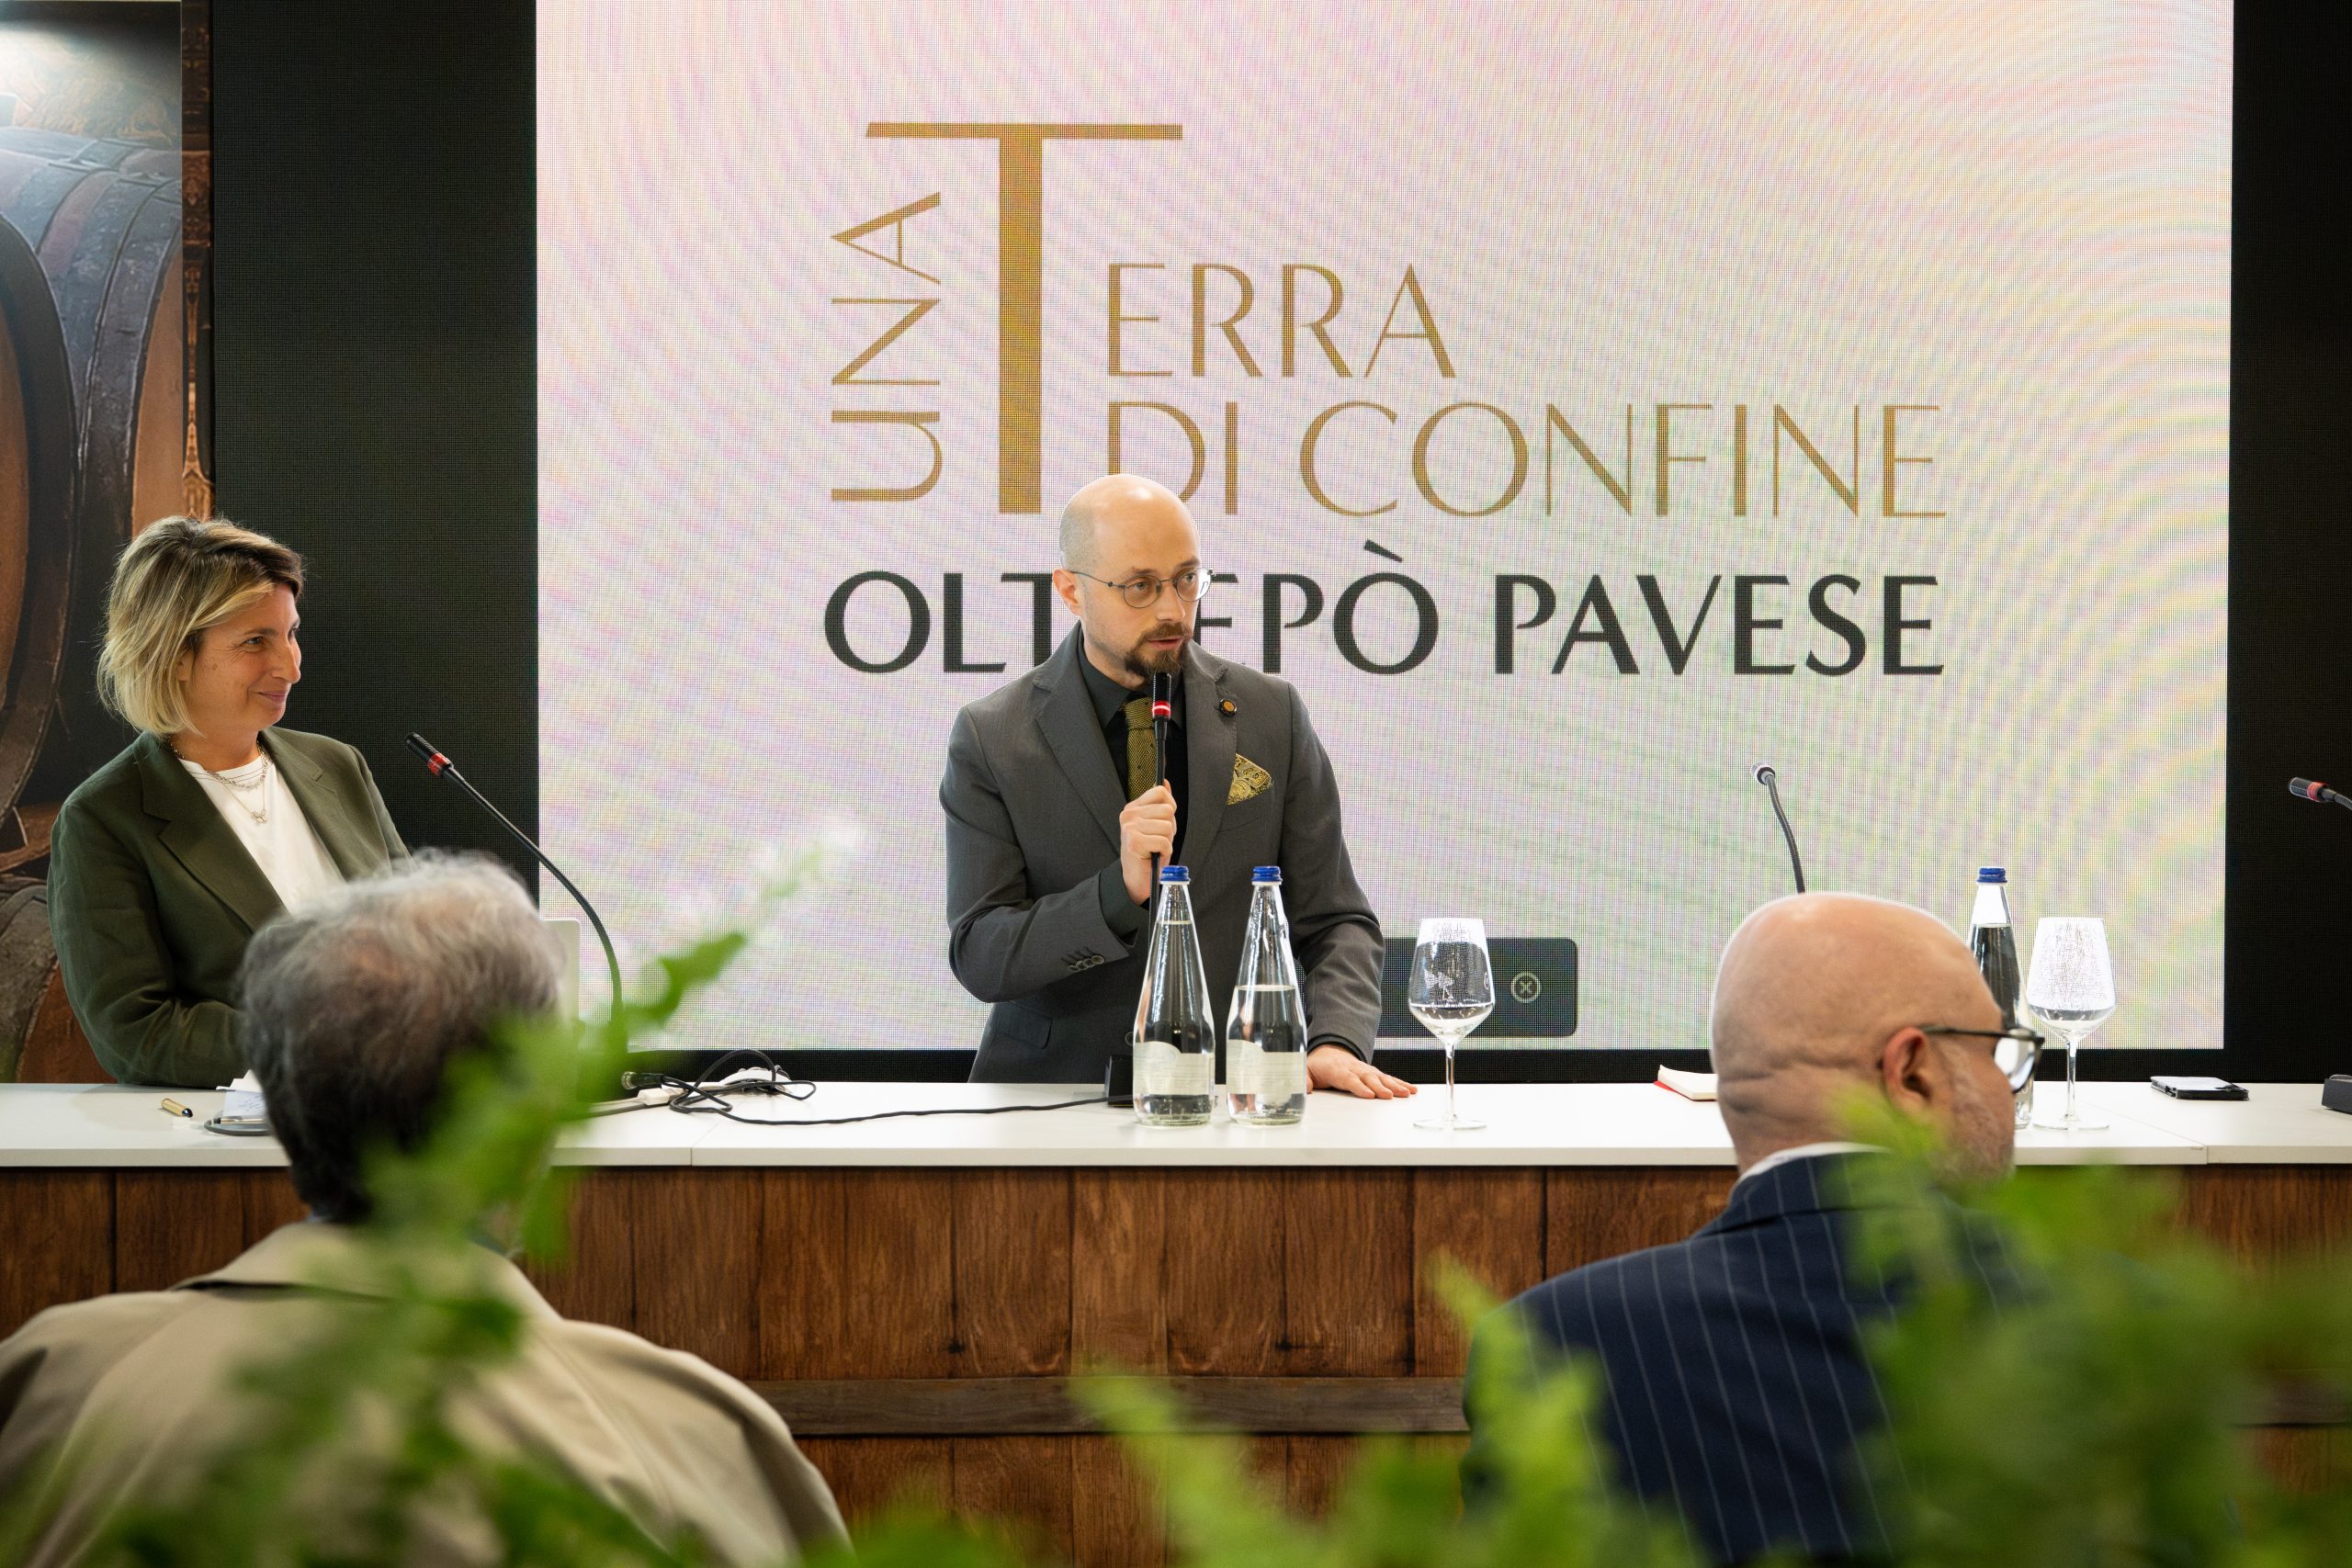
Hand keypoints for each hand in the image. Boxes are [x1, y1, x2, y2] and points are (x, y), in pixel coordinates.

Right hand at [1118, 782, 1178, 903]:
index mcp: (1133, 807)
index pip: (1160, 792)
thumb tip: (1165, 782)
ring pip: (1167, 826)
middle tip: (1158, 839)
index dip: (1170, 807)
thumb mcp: (1156, 824)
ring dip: (1167, 841)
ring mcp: (1129, 827)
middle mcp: (1129, 814)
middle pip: (1167, 810)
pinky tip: (1154, 855)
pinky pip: (1164, 842)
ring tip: (1155, 848)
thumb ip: (1160, 803)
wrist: (1137, 878)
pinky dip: (1165, 851)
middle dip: (1169, 828)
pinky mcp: (1133, 841)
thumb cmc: (1148, 852)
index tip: (1163, 821)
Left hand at [1308, 1044, 1417, 1098]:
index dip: (1359, 1087)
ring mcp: (1366, 1070)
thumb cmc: (1319, 1065)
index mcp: (1337, 1069)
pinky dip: (1400, 1083)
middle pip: (1368, 1078)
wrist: (1329, 1053)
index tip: (1369, 1095)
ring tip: (1406, 1093)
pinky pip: (1388, 1078)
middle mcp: (1354, 1068)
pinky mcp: (1373, 1073)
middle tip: (1390, 1096)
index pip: (1349, 1079)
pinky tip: (1411, 1090)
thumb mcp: (1306, 1070)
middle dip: (1380, 1087)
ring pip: (1381, 1077)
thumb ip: (1305, 1080)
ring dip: (1395, 1085)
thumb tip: (1305, 1089)